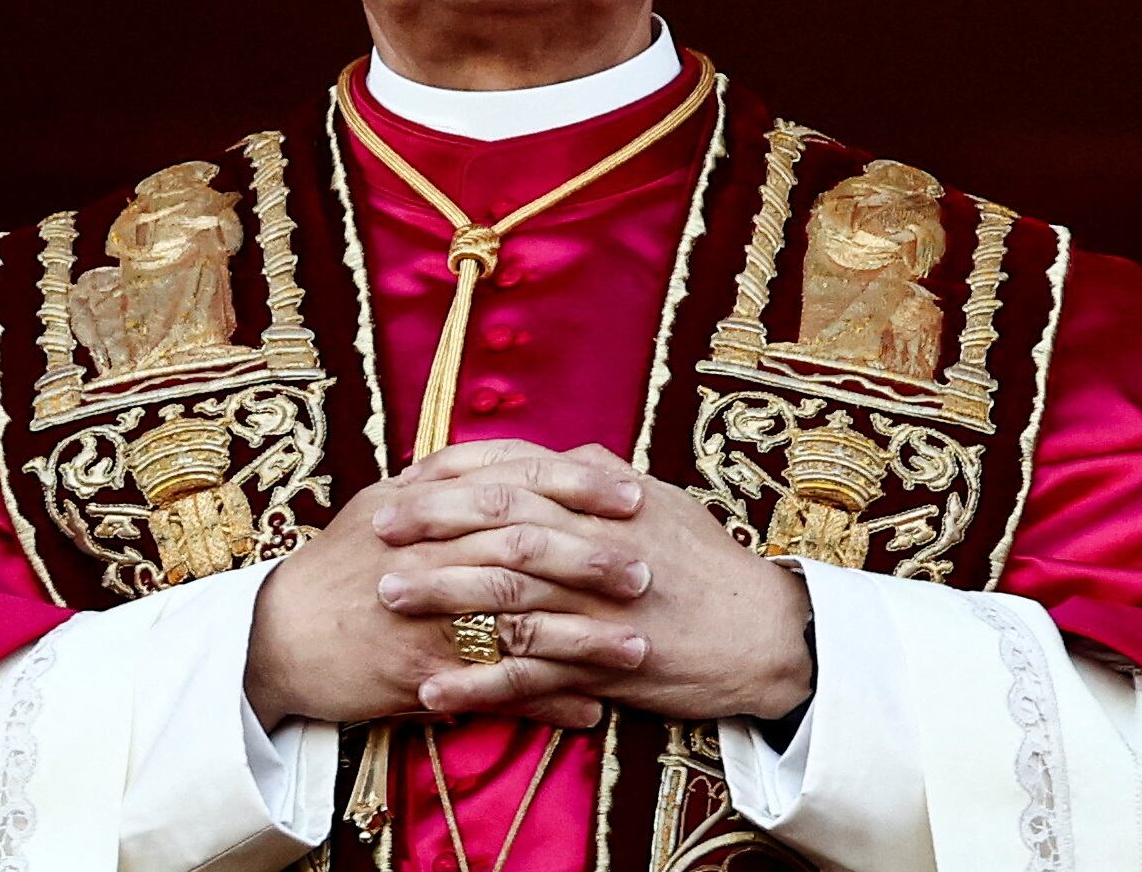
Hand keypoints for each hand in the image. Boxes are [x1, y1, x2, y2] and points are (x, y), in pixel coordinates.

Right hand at [244, 446, 652, 730]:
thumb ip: (441, 483)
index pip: (511, 480)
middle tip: (648, 570)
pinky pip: (493, 690)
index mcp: (422, 504)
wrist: (274, 635)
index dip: (576, 485)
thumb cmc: (334, 568)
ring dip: (584, 639)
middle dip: (592, 559)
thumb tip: (503, 460)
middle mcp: (425, 552)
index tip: (632, 492)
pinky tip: (591, 709)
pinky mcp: (417, 673)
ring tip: (639, 650)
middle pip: (522, 548)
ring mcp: (422, 614)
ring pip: (517, 622)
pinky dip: (545, 701)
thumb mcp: (381, 506)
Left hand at [375, 440, 813, 725]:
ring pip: (507, 594)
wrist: (763, 633)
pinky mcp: (604, 664)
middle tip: (377, 529)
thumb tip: (558, 449)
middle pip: (500, 524)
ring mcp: (598, 605)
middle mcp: (596, 543)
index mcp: (603, 498)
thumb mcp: (659, 499)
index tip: (405, 478)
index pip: (515, 472)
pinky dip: (479, 684)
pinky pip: (531, 676)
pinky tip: (435, 692)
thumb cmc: (707, 562)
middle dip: (432, 524)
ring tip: (387, 598)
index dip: (454, 474)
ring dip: (441, 596)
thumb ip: (600, 474)